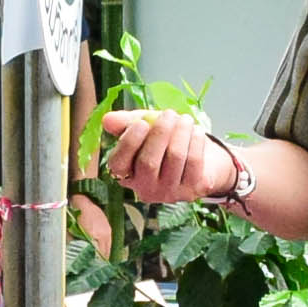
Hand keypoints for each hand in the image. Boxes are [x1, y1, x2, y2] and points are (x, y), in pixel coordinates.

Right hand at [95, 107, 233, 205]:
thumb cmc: (164, 142)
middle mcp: (145, 189)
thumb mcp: (143, 128)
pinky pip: (194, 162)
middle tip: (169, 114)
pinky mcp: (191, 190)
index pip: (119, 164)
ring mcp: (169, 192)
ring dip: (181, 133)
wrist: (201, 160)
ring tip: (185, 119)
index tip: (141, 123)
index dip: (129, 143)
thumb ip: (125, 123)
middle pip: (148, 162)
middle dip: (160, 133)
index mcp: (126, 174)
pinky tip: (196, 131)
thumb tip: (107, 120)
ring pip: (174, 159)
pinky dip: (196, 142)